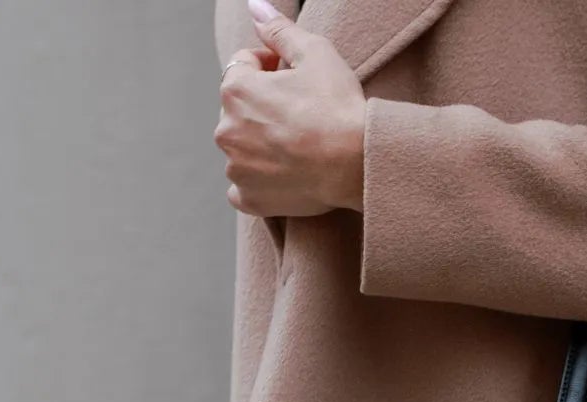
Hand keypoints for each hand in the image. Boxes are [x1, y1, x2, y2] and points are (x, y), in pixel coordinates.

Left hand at [216, 0, 365, 216]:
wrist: (360, 165)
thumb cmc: (340, 108)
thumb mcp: (315, 54)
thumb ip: (279, 30)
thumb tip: (254, 7)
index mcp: (235, 89)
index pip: (243, 67)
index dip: (270, 67)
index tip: (295, 79)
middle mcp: (226, 129)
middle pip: (240, 110)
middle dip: (263, 108)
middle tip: (300, 116)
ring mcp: (237, 168)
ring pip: (240, 150)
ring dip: (259, 146)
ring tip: (296, 148)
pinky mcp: (251, 198)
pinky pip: (241, 190)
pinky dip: (256, 184)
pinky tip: (281, 178)